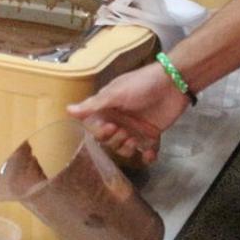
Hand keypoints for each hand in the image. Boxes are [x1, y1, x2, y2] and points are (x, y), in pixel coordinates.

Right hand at [66, 62, 190, 164]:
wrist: (173, 83)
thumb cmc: (141, 85)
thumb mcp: (115, 94)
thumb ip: (93, 105)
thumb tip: (66, 110)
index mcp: (107, 109)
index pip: (95, 128)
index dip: (100, 132)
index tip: (111, 127)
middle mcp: (119, 120)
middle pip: (109, 140)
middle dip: (115, 141)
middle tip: (126, 133)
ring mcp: (135, 128)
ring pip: (125, 148)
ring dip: (128, 149)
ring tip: (137, 141)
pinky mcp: (152, 134)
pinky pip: (146, 151)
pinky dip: (147, 156)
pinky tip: (149, 154)